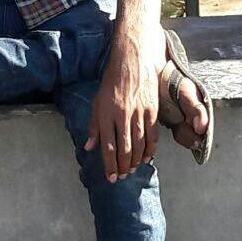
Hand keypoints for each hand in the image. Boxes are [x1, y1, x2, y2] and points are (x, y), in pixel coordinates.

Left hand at [84, 42, 158, 181]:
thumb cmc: (112, 82)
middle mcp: (122, 116)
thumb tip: (89, 147)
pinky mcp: (152, 111)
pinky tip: (147, 158)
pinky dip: (150, 150)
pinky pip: (152, 136)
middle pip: (124, 149)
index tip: (111, 178)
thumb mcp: (97, 101)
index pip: (108, 146)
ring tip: (133, 170)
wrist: (133, 62)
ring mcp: (138, 114)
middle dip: (123, 166)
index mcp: (106, 114)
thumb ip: (93, 126)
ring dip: (136, 161)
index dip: (110, 165)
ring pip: (139, 145)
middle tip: (123, 177)